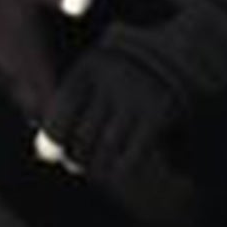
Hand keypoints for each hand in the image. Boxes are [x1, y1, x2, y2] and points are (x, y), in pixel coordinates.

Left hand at [40, 43, 186, 183]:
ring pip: (106, 147)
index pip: (62, 110)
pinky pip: (133, 154)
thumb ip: (70, 106)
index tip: (50, 154)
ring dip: (95, 166)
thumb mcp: (95, 74)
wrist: (179, 56)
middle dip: (75, 156)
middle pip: (83, 133)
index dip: (52, 138)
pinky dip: (120, 169)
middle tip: (75, 164)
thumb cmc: (123, 73)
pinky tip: (115, 170)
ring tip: (93, 170)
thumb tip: (46, 151)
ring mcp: (138, 96)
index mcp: (91, 66)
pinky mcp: (160, 114)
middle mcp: (112, 78)